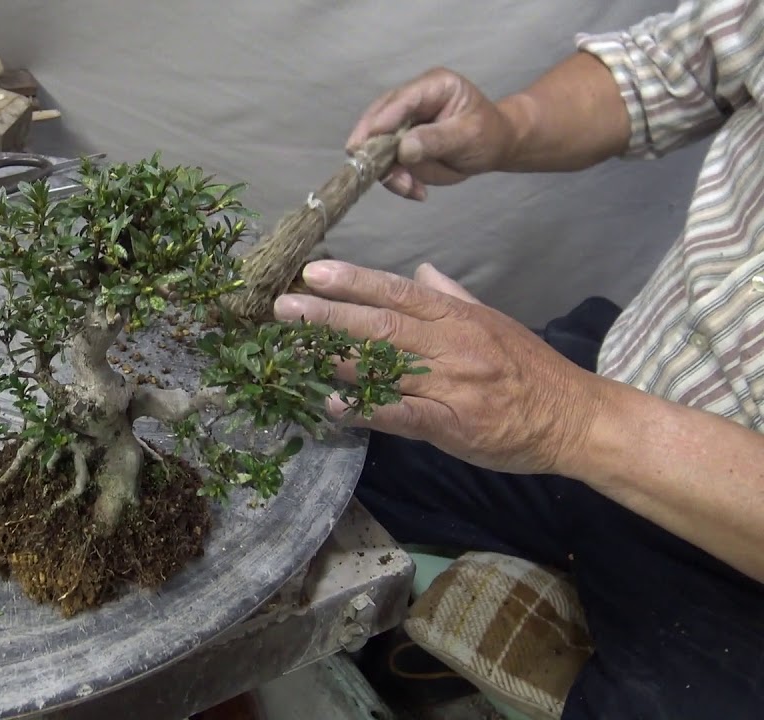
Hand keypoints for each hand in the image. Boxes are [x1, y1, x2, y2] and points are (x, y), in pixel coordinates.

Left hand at [273, 260, 602, 474]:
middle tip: (283, 308)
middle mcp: (451, 345)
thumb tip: (420, 272)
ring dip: (334, 357)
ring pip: (384, 366)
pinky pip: (400, 414)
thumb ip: (452, 297)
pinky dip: (364, 408)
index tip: (314, 272)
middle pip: (380, 325)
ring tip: (292, 350)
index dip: (353, 280)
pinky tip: (331, 404)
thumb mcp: (494, 321)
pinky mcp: (452, 425)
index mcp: (459, 317)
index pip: (397, 291)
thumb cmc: (531, 370)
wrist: (575, 418)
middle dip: (328, 315)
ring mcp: (451, 385)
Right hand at [347, 67, 521, 199]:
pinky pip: (388, 165)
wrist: (494, 147)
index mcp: (433, 86)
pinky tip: (417, 191)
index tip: (365, 142)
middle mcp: (412, 101)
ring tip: (411, 188)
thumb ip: (436, 140)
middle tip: (379, 173)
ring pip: (379, 148)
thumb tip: (403, 149)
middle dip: (377, 151)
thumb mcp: (468, 136)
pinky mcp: (399, 145)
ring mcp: (403, 124)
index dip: (382, 120)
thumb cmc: (488, 134)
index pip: (402, 99)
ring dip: (390, 172)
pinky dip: (398, 181)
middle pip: (379, 121)